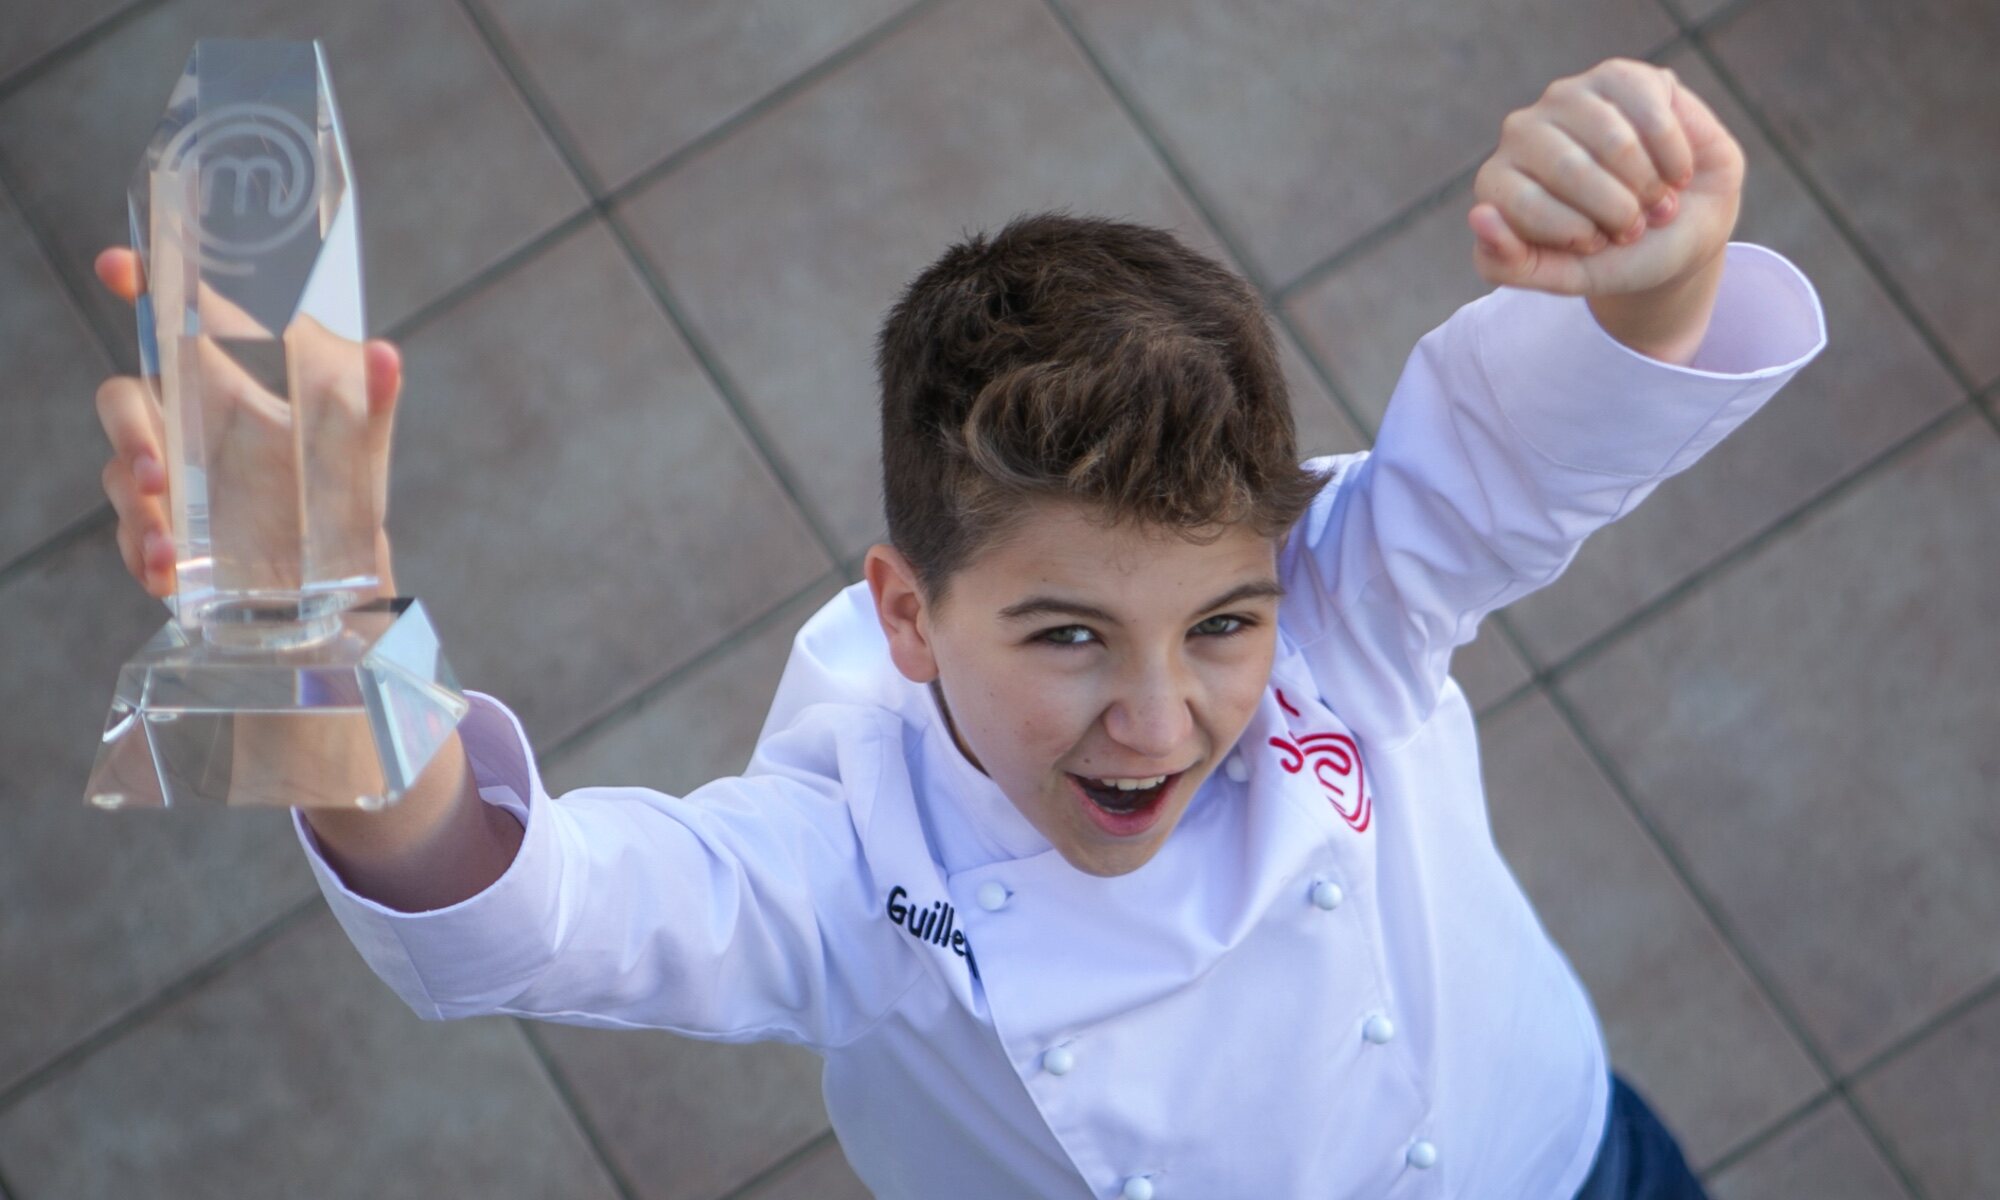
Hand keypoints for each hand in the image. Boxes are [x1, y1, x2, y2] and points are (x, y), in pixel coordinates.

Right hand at [92, 247, 404, 600]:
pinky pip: (131, 538)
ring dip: (136, 508)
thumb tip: (386, 354)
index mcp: (224, 381)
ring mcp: (168, 479)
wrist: (342, 567)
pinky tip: (166, 573)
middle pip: (123, 401)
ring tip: (168, 546)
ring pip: (121, 475)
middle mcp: (184, 423)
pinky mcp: (163, 532)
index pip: (173, 321)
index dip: (142, 284)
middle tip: (158, 470)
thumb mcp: (363, 440)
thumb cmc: (342, 482)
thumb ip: (374, 396)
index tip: (119, 265)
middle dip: (129, 431)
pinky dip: (143, 554)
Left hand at [1468, 58, 1743, 295]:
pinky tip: (1675, 169)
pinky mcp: (1618, 77)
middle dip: (1618, 212)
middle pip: (1571, 170)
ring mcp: (1567, 97)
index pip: (1524, 205)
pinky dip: (1675, 158)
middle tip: (1633, 224)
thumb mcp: (1564, 275)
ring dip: (1650, 186)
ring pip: (1617, 143)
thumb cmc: (1619, 253)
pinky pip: (1652, 117)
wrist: (1689, 224)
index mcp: (1497, 183)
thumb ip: (1510, 264)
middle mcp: (1521, 132)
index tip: (1595, 243)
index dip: (1575, 233)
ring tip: (1654, 198)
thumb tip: (1478, 217)